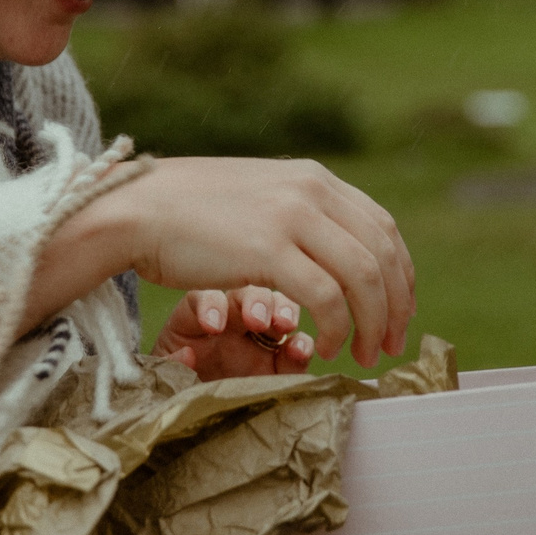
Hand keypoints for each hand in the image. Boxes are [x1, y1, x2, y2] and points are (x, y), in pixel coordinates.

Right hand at [78, 156, 412, 366]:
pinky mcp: (268, 248)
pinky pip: (327, 297)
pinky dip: (337, 328)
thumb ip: (298, 214)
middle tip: (391, 345)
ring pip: (363, 277)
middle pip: (382, 254)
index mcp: (313, 178)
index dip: (400, 277)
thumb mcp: (258, 198)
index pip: (382, 228)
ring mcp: (292, 216)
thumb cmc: (188, 212)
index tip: (398, 313)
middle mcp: (311, 190)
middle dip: (395, 307)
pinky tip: (326, 348)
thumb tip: (331, 247)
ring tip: (365, 355)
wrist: (136, 208)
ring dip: (373, 324)